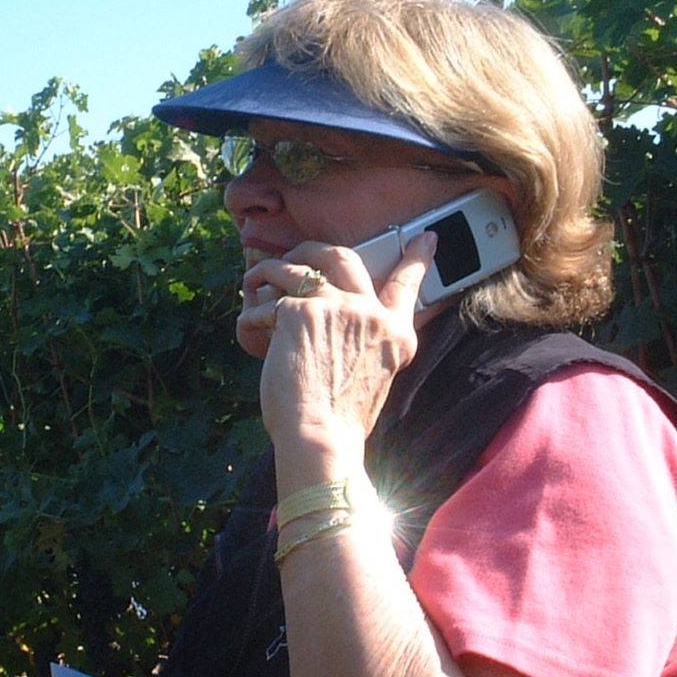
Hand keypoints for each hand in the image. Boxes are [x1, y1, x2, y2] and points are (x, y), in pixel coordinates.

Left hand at [237, 233, 435, 466]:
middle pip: (342, 257)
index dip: (417, 261)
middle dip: (311, 250)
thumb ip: (364, 343)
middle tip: (293, 255)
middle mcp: (369, 313)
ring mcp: (334, 307)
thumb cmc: (339, 420)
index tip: (426, 239)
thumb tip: (327, 321)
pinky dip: (251, 319)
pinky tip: (250, 335)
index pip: (407, 287)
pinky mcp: (297, 312)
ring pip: (293, 269)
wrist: (320, 438)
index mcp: (393, 333)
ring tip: (253, 284)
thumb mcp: (373, 376)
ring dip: (266, 273)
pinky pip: (264, 304)